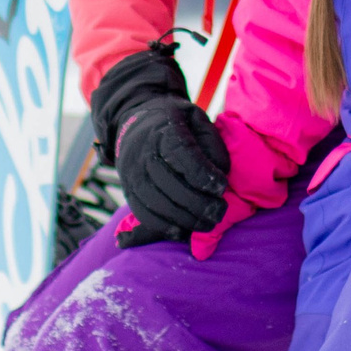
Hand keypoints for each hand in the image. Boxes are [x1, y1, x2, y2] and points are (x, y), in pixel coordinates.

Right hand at [89, 40, 229, 245]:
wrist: (135, 124)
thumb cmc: (176, 124)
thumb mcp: (197, 119)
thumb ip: (212, 141)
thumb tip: (221, 171)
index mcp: (163, 130)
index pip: (180, 153)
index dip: (202, 173)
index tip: (222, 187)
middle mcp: (143, 153)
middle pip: (168, 182)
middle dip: (198, 202)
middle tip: (220, 211)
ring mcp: (132, 174)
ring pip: (156, 202)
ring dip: (184, 219)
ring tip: (208, 224)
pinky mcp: (128, 191)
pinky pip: (143, 214)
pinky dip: (164, 227)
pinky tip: (184, 231)